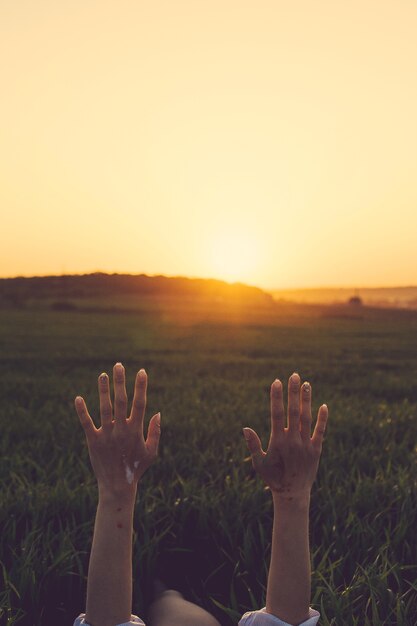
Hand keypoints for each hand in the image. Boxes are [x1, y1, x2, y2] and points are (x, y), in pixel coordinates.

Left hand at [75, 363, 160, 497]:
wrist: (118, 486)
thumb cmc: (136, 468)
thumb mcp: (152, 452)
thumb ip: (155, 432)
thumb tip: (158, 412)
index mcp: (136, 430)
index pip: (140, 403)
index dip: (141, 387)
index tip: (142, 371)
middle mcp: (121, 430)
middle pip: (121, 400)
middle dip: (120, 382)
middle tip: (119, 365)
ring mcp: (106, 435)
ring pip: (105, 408)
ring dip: (103, 390)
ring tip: (102, 375)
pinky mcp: (93, 441)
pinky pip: (86, 423)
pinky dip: (82, 411)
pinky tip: (78, 398)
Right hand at [243, 373, 327, 502]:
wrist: (293, 494)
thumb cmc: (272, 478)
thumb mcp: (259, 463)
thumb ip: (253, 445)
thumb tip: (245, 428)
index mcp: (278, 442)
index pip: (277, 414)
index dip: (276, 397)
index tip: (276, 382)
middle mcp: (293, 441)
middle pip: (293, 411)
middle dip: (293, 392)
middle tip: (294, 375)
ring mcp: (306, 445)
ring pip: (306, 418)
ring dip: (306, 400)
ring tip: (306, 383)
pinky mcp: (316, 450)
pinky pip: (320, 431)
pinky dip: (322, 419)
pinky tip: (323, 405)